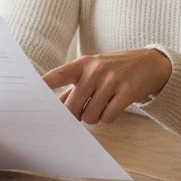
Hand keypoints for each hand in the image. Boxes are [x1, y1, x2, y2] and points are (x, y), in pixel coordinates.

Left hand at [44, 49, 171, 124]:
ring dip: (95, 117)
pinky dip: (109, 117)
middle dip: (77, 114)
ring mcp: (112, 80)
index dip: (44, 84)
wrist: (150, 63)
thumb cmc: (114, 69)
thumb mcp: (93, 71)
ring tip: (103, 104)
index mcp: (83, 64)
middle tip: (85, 108)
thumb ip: (72, 88)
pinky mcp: (128, 92)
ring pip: (90, 116)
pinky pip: (108, 117)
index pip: (59, 74)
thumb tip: (53, 107)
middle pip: (73, 107)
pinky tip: (115, 106)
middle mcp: (96, 70)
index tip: (30, 92)